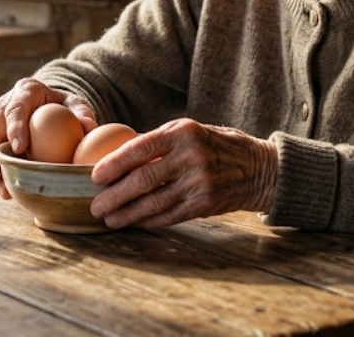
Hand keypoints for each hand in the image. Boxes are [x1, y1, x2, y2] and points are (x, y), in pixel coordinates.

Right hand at [0, 78, 96, 198]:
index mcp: (25, 91)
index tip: (19, 148)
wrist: (52, 105)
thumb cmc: (65, 105)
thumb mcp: (76, 104)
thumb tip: (91, 129)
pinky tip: (5, 190)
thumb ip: (82, 113)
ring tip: (1, 189)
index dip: (15, 127)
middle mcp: (5, 105)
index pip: (16, 108)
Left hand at [89, 118, 277, 228]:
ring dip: (127, 213)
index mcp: (182, 133)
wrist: (259, 168)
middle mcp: (191, 157)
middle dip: (115, 195)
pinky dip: (149, 221)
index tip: (94, 176)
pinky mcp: (205, 204)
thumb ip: (157, 142)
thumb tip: (116, 155)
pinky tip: (135, 222)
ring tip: (109, 219)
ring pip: (154, 202)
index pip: (140, 148)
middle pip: (143, 179)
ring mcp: (199, 183)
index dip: (114, 163)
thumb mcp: (189, 131)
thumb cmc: (215, 145)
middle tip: (95, 205)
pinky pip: (170, 215)